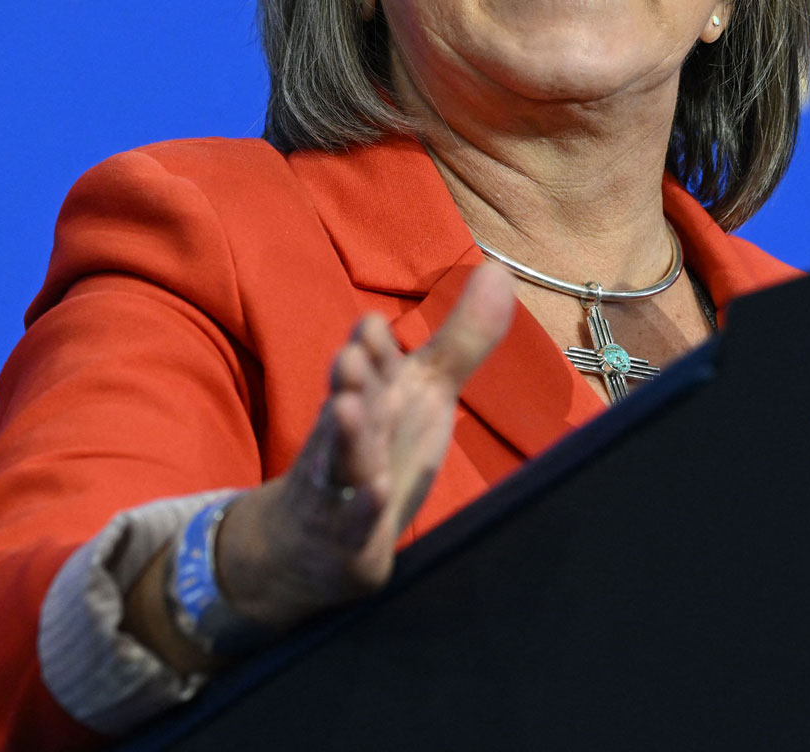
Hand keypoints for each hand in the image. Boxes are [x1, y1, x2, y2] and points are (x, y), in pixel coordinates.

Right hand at [213, 261, 513, 631]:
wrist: (311, 540)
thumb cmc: (377, 448)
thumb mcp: (423, 392)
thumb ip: (462, 338)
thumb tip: (499, 269)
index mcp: (373, 395)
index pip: (370, 367)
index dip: (370, 349)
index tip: (370, 326)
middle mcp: (352, 433)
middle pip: (352, 402)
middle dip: (351, 379)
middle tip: (351, 356)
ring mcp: (343, 486)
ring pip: (341, 457)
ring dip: (344, 435)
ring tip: (344, 409)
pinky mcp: (348, 538)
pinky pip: (353, 523)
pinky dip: (363, 508)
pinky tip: (378, 494)